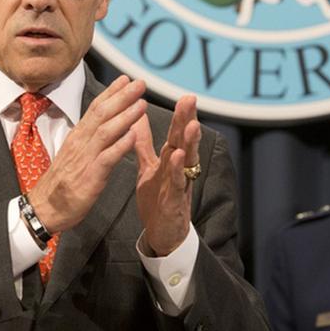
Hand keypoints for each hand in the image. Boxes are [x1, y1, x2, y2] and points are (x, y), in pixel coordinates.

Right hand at [28, 76, 146, 232]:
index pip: (95, 108)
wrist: (46, 207)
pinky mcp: (90, 176)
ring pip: (106, 132)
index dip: (111, 92)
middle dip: (122, 97)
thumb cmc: (63, 181)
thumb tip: (105, 121)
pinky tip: (134, 136)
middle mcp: (81, 142)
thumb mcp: (76, 153)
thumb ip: (90, 137)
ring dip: (125, 116)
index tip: (126, 79)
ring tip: (142, 103)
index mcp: (78, 136)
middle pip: (102, 114)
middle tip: (139, 83)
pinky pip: (107, 158)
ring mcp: (85, 158)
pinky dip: (121, 146)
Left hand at [133, 95, 200, 255]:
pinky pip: (178, 183)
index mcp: (171, 160)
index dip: (180, 116)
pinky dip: (178, 169)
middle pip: (184, 141)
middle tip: (190, 100)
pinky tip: (178, 156)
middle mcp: (179, 169)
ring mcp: (179, 184)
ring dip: (189, 143)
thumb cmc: (157, 199)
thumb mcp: (148, 167)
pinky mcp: (175, 200)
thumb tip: (138, 118)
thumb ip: (144, 144)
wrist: (162, 233)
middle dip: (187, 121)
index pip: (176, 133)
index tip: (185, 96)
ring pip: (187, 160)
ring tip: (191, 125)